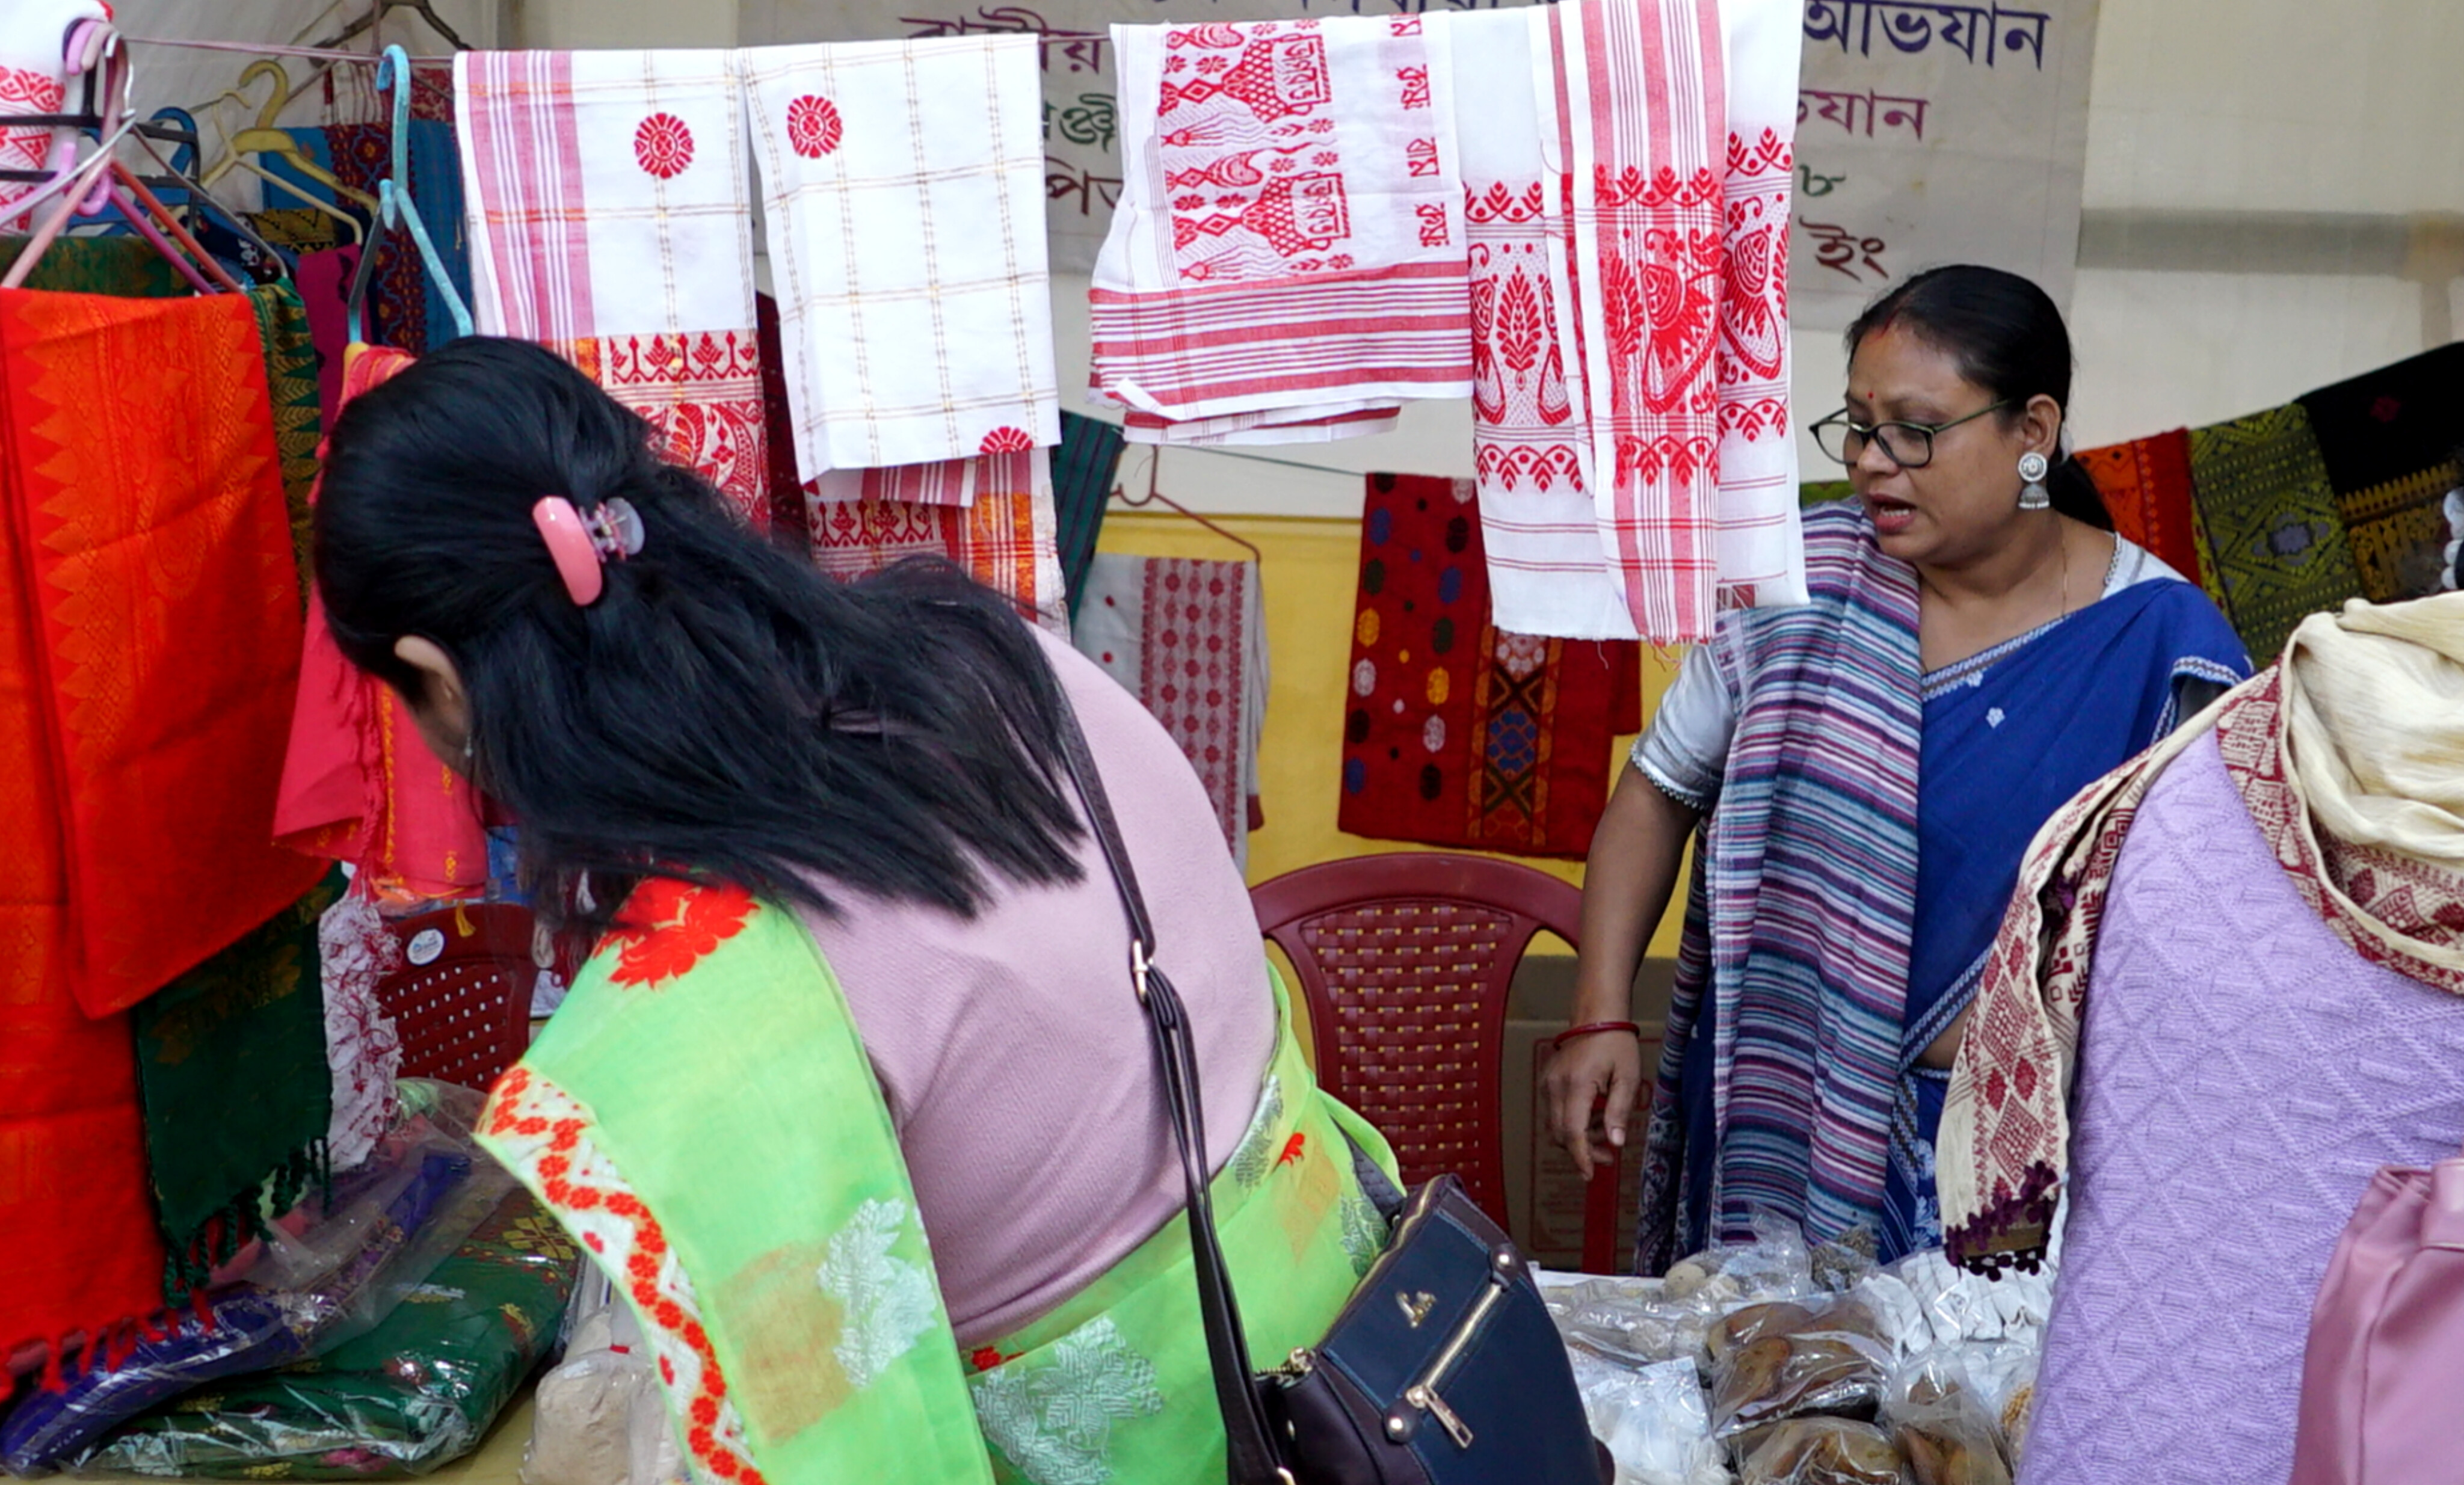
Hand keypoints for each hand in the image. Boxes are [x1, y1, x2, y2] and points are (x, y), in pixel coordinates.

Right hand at [1540, 1028, 1643, 1179]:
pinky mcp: (1548, 1081)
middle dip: (1583, 1151)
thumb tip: (1615, 1143)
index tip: (1589, 1175)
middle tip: (1608, 1157)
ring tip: (1604, 1130)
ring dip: (1579, 1136)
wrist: (1596, 1016)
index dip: (1581, 1157)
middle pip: (1561, 1133)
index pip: (1573, 1132)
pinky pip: (1555, 1111)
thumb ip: (1619, 1111)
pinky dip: (1573, 1121)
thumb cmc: (1616, 1044)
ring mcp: (1548, 1083)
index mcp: (1577, 1085)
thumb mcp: (1627, 1077)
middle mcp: (1556, 1086)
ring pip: (1556, 1125)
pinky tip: (1594, 1115)